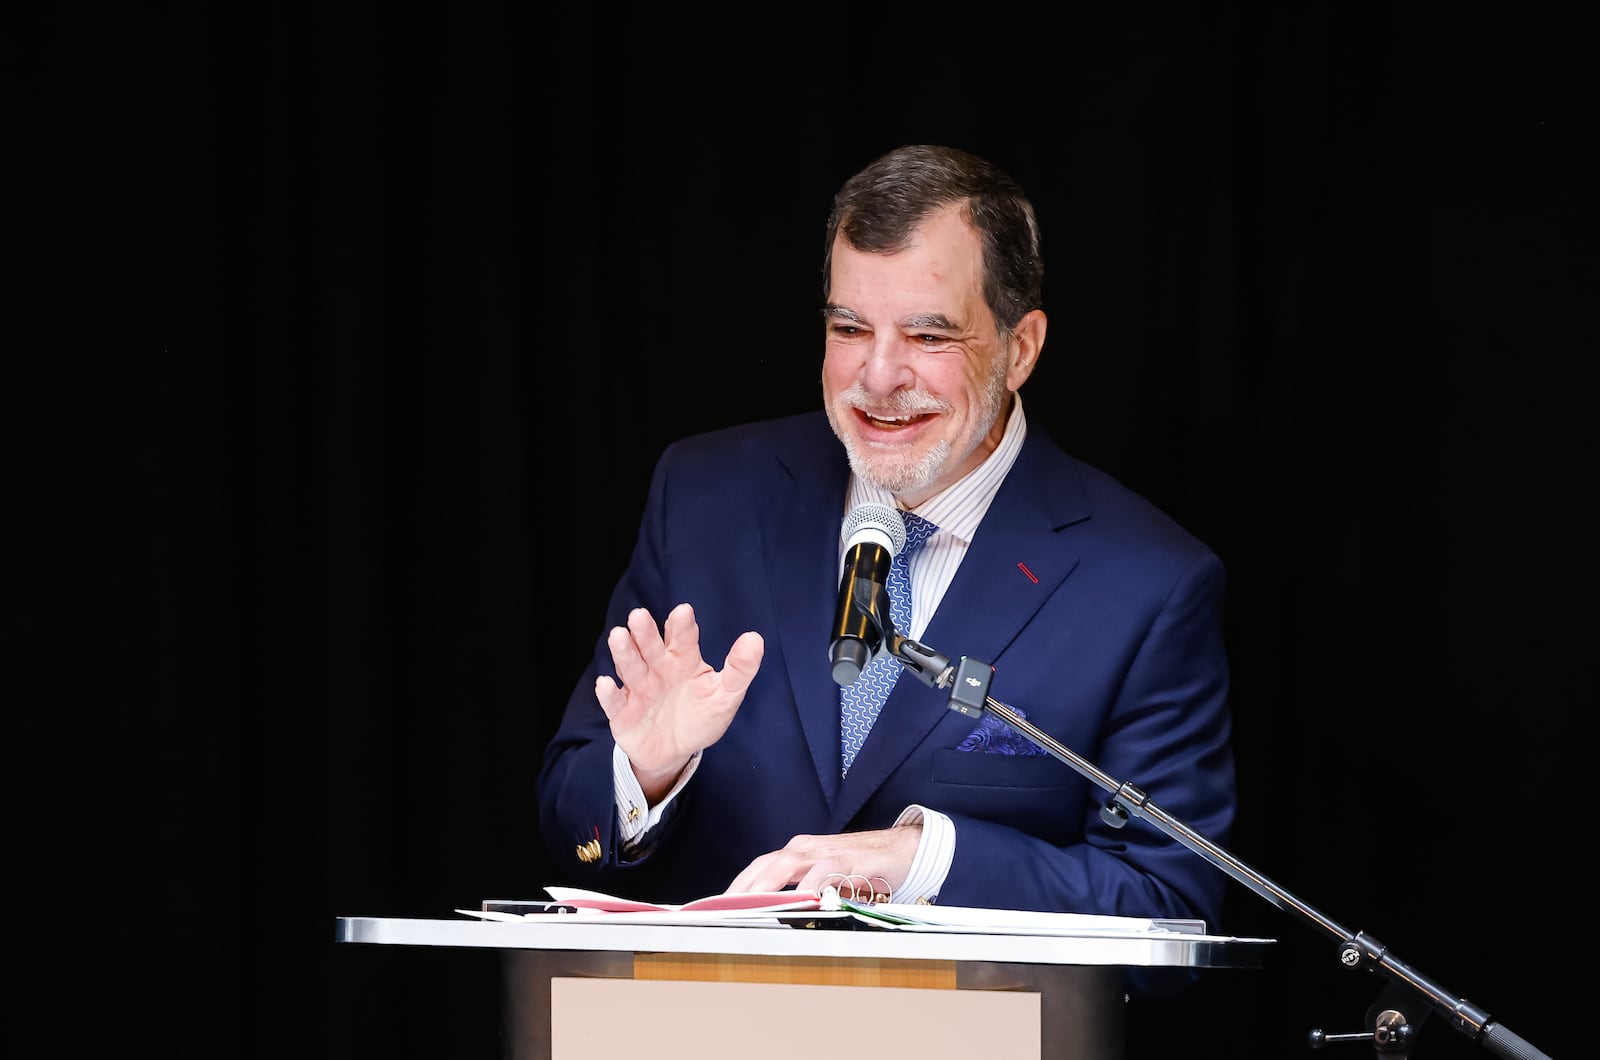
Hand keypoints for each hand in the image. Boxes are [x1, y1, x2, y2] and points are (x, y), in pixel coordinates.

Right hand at [594, 602, 763, 801]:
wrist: (675, 752)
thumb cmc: (700, 716)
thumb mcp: (725, 695)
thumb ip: (740, 669)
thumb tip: (755, 639)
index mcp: (683, 659)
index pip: (683, 638)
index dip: (682, 626)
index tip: (683, 612)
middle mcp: (658, 668)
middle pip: (650, 647)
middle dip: (645, 632)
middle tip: (639, 616)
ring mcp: (638, 689)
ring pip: (630, 667)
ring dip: (624, 652)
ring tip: (619, 636)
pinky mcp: (623, 713)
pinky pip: (615, 702)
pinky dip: (609, 694)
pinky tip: (605, 683)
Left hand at [723, 825, 921, 897]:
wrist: (901, 848)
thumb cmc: (860, 868)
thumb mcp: (824, 884)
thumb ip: (803, 897)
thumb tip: (780, 922)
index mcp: (796, 855)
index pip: (758, 869)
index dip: (737, 887)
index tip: (717, 907)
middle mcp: (804, 849)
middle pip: (764, 865)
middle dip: (742, 888)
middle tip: (723, 911)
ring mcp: (824, 851)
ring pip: (787, 865)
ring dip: (766, 886)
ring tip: (750, 906)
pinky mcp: (848, 857)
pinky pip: (825, 871)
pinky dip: (812, 886)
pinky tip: (804, 901)